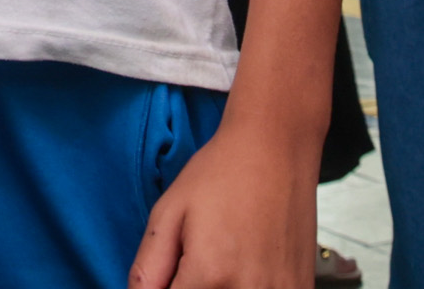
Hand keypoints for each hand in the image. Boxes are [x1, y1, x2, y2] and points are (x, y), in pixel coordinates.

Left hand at [130, 120, 314, 288]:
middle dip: (190, 287)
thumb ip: (147, 270)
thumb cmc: (223, 173)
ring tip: (222, 258)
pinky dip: (247, 288)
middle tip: (195, 260)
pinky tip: (246, 266)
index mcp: (210, 275)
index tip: (170, 274)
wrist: (276, 148)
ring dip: (219, 287)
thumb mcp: (168, 214)